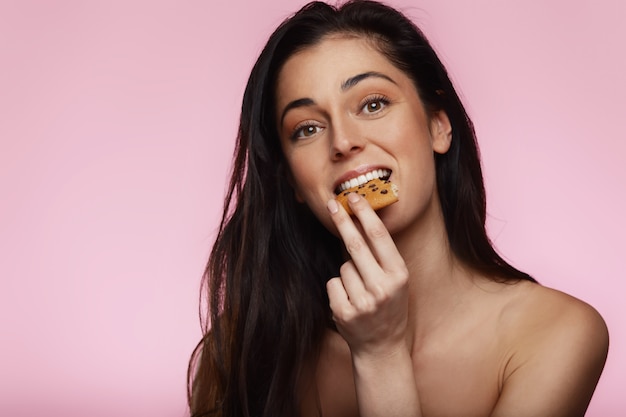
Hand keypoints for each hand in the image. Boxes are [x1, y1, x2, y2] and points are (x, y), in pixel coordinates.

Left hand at [326, 193, 409, 357]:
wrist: (382, 347)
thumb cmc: (389, 306)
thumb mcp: (396, 281)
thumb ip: (381, 256)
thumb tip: (358, 221)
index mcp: (399, 275)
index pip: (379, 237)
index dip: (365, 214)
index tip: (354, 198)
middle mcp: (382, 288)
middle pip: (356, 245)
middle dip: (343, 222)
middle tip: (332, 205)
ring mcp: (363, 302)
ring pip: (343, 267)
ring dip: (347, 273)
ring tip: (360, 291)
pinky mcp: (344, 313)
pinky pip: (333, 283)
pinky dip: (338, 289)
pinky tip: (350, 301)